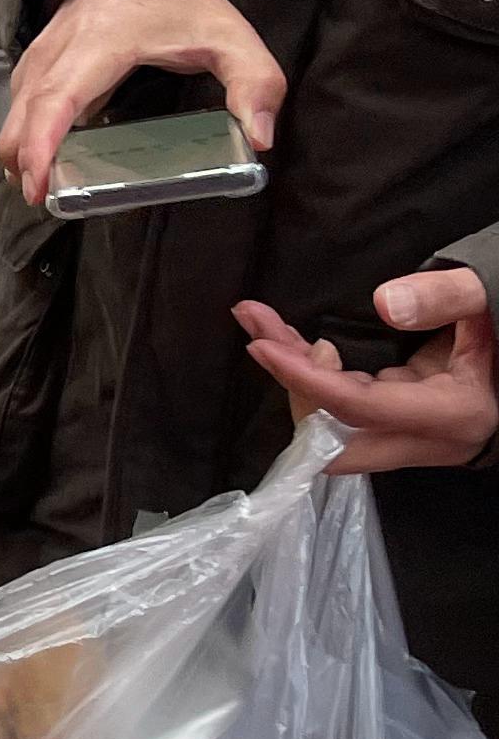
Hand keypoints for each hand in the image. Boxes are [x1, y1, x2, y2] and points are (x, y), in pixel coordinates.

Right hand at [0, 0, 286, 205]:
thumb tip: (260, 138)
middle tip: (41, 199)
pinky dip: (22, 132)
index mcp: (103, 42)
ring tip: (37, 188)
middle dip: (23, 159)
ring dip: (17, 149)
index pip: (59, 98)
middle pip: (25, 111)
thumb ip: (255, 81)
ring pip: (15, 108)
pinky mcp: (35, 61)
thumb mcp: (229, 33)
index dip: (43, 143)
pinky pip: (19, 102)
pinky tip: (38, 158)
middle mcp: (60, 48)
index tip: (40, 184)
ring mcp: (40, 53)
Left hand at [235, 266, 498, 472]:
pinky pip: (340, 413)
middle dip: (291, 388)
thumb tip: (383, 303)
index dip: (308, 381)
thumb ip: (447, 298)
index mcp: (450, 415)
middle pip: (333, 438)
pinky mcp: (395, 427)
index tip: (264, 345)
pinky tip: (287, 342)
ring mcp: (407, 439)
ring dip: (294, 378)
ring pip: (331, 428)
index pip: (361, 410)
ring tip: (263, 323)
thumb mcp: (486, 299)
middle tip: (261, 332)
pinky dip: (310, 379)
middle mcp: (423, 440)